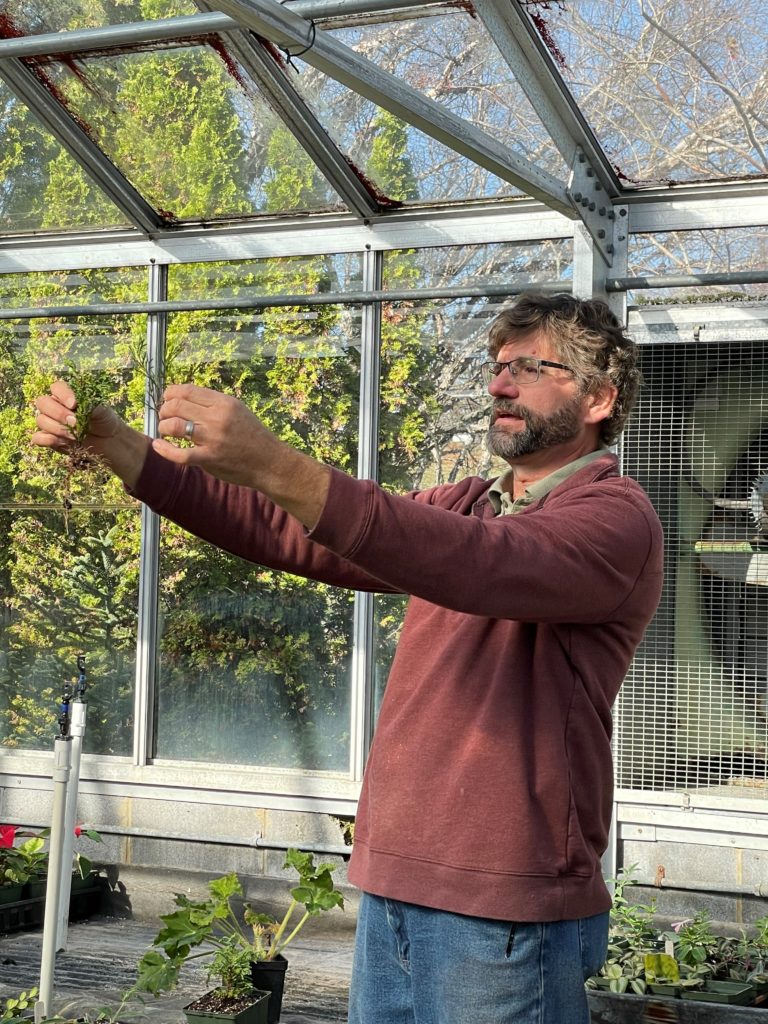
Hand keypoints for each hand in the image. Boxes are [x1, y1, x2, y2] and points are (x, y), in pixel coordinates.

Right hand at [32, 380, 148, 488]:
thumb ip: (90, 406)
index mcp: (66, 395)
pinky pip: (38, 438)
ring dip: (58, 428)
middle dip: (58, 413)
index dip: (62, 394)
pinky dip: (48, 440)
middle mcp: (54, 406)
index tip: (74, 404)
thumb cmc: (103, 420)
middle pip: (42, 403)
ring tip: (76, 435)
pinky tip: (63, 442)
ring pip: (41, 420)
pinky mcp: (49, 438)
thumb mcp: (102, 410)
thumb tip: (76, 405)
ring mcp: (50, 422)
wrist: (108, 440)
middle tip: (75, 423)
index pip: (56, 387)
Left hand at [155, 383, 329, 525]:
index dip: (170, 393)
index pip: (187, 390)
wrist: (269, 462)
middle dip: (164, 410)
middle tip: (165, 417)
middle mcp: (217, 417)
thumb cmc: (252, 436)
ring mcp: (213, 438)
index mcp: (224, 402)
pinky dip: (165, 450)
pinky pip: (180, 454)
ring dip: (164, 427)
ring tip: (165, 431)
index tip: (167, 400)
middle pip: (176, 406)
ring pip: (175, 426)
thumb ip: (214, 404)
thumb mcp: (237, 410)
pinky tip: (158, 446)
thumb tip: (185, 398)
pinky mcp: (210, 458)